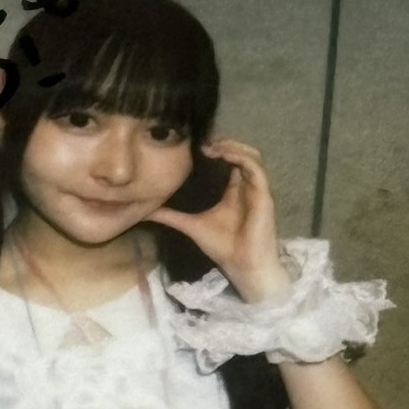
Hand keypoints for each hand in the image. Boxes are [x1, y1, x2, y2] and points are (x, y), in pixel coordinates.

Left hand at [152, 138, 290, 301]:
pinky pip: (255, 169)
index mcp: (232, 190)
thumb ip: (170, 216)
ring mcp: (256, 189)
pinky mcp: (263, 194)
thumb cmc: (223, 247)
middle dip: (223, 143)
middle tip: (202, 142)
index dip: (215, 149)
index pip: (228, 160)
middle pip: (240, 153)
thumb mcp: (190, 225)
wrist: (242, 266)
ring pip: (251, 156)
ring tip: (212, 146)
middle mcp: (246, 186)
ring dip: (233, 146)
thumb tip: (145, 212)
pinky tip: (224, 155)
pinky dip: (241, 158)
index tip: (194, 146)